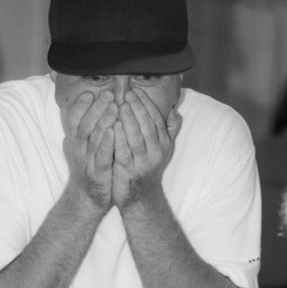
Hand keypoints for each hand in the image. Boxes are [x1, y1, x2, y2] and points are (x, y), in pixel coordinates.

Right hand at [62, 90, 117, 210]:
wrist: (86, 199)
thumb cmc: (87, 169)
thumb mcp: (80, 148)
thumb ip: (81, 130)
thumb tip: (82, 109)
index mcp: (74, 141)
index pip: (73, 119)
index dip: (80, 106)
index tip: (89, 92)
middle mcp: (78, 149)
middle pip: (85, 125)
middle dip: (96, 108)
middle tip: (108, 93)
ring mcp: (87, 161)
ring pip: (94, 138)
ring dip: (103, 121)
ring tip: (114, 106)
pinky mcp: (97, 173)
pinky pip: (102, 157)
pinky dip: (107, 144)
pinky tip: (113, 132)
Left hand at [112, 88, 181, 209]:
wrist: (140, 196)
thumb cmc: (147, 167)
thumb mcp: (162, 148)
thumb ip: (168, 128)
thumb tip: (173, 108)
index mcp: (163, 143)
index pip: (156, 119)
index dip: (147, 104)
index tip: (136, 90)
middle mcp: (155, 151)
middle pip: (148, 125)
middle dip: (138, 108)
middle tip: (128, 93)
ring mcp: (142, 161)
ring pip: (137, 137)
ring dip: (129, 120)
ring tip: (121, 106)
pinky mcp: (128, 170)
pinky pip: (124, 151)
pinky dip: (119, 138)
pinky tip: (113, 127)